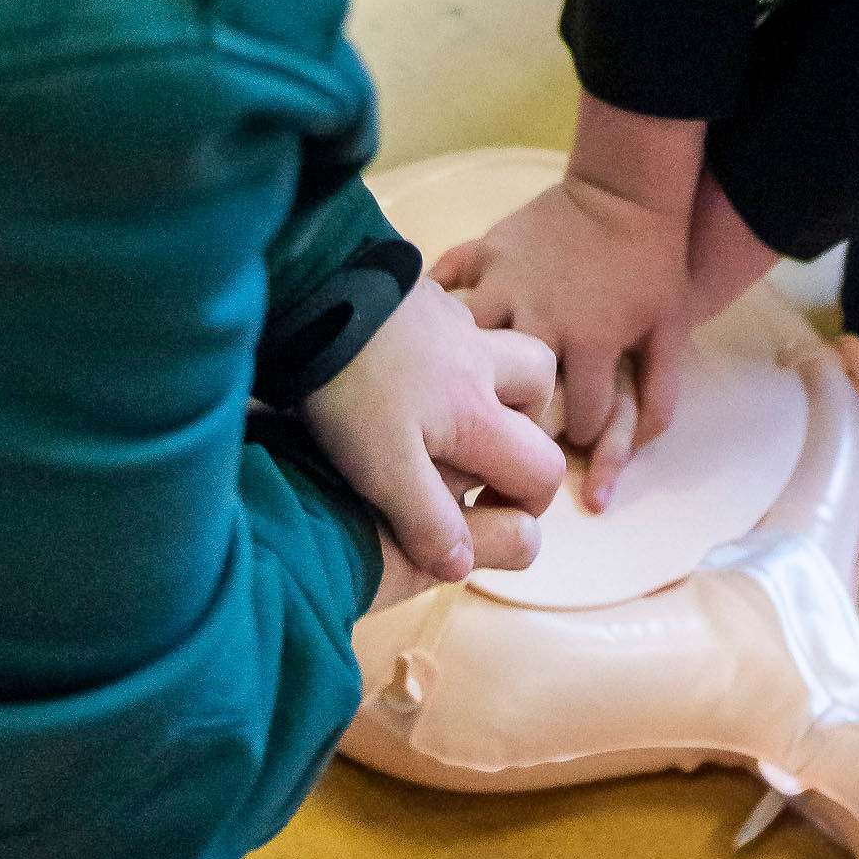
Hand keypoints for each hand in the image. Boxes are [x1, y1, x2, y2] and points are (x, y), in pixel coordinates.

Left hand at [306, 276, 562, 585]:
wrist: (316, 291)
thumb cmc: (352, 388)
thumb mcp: (384, 470)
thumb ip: (429, 521)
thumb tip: (463, 566)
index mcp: (478, 413)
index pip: (542, 465)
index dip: (531, 500)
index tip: (491, 511)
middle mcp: (479, 361)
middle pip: (541, 382)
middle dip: (527, 419)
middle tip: (483, 445)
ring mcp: (450, 320)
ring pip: (502, 341)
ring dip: (494, 373)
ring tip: (450, 403)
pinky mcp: (418, 294)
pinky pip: (454, 319)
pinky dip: (445, 344)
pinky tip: (404, 358)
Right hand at [436, 169, 700, 508]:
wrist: (626, 190)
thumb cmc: (653, 266)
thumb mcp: (670, 333)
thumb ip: (660, 398)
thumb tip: (637, 453)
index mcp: (590, 341)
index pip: (577, 421)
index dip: (580, 436)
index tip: (574, 432)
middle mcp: (540, 315)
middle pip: (508, 391)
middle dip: (512, 414)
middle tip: (514, 420)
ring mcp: (506, 279)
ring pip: (467, 341)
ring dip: (465, 363)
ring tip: (465, 383)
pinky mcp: (486, 249)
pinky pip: (447, 279)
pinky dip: (437, 302)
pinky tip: (430, 328)